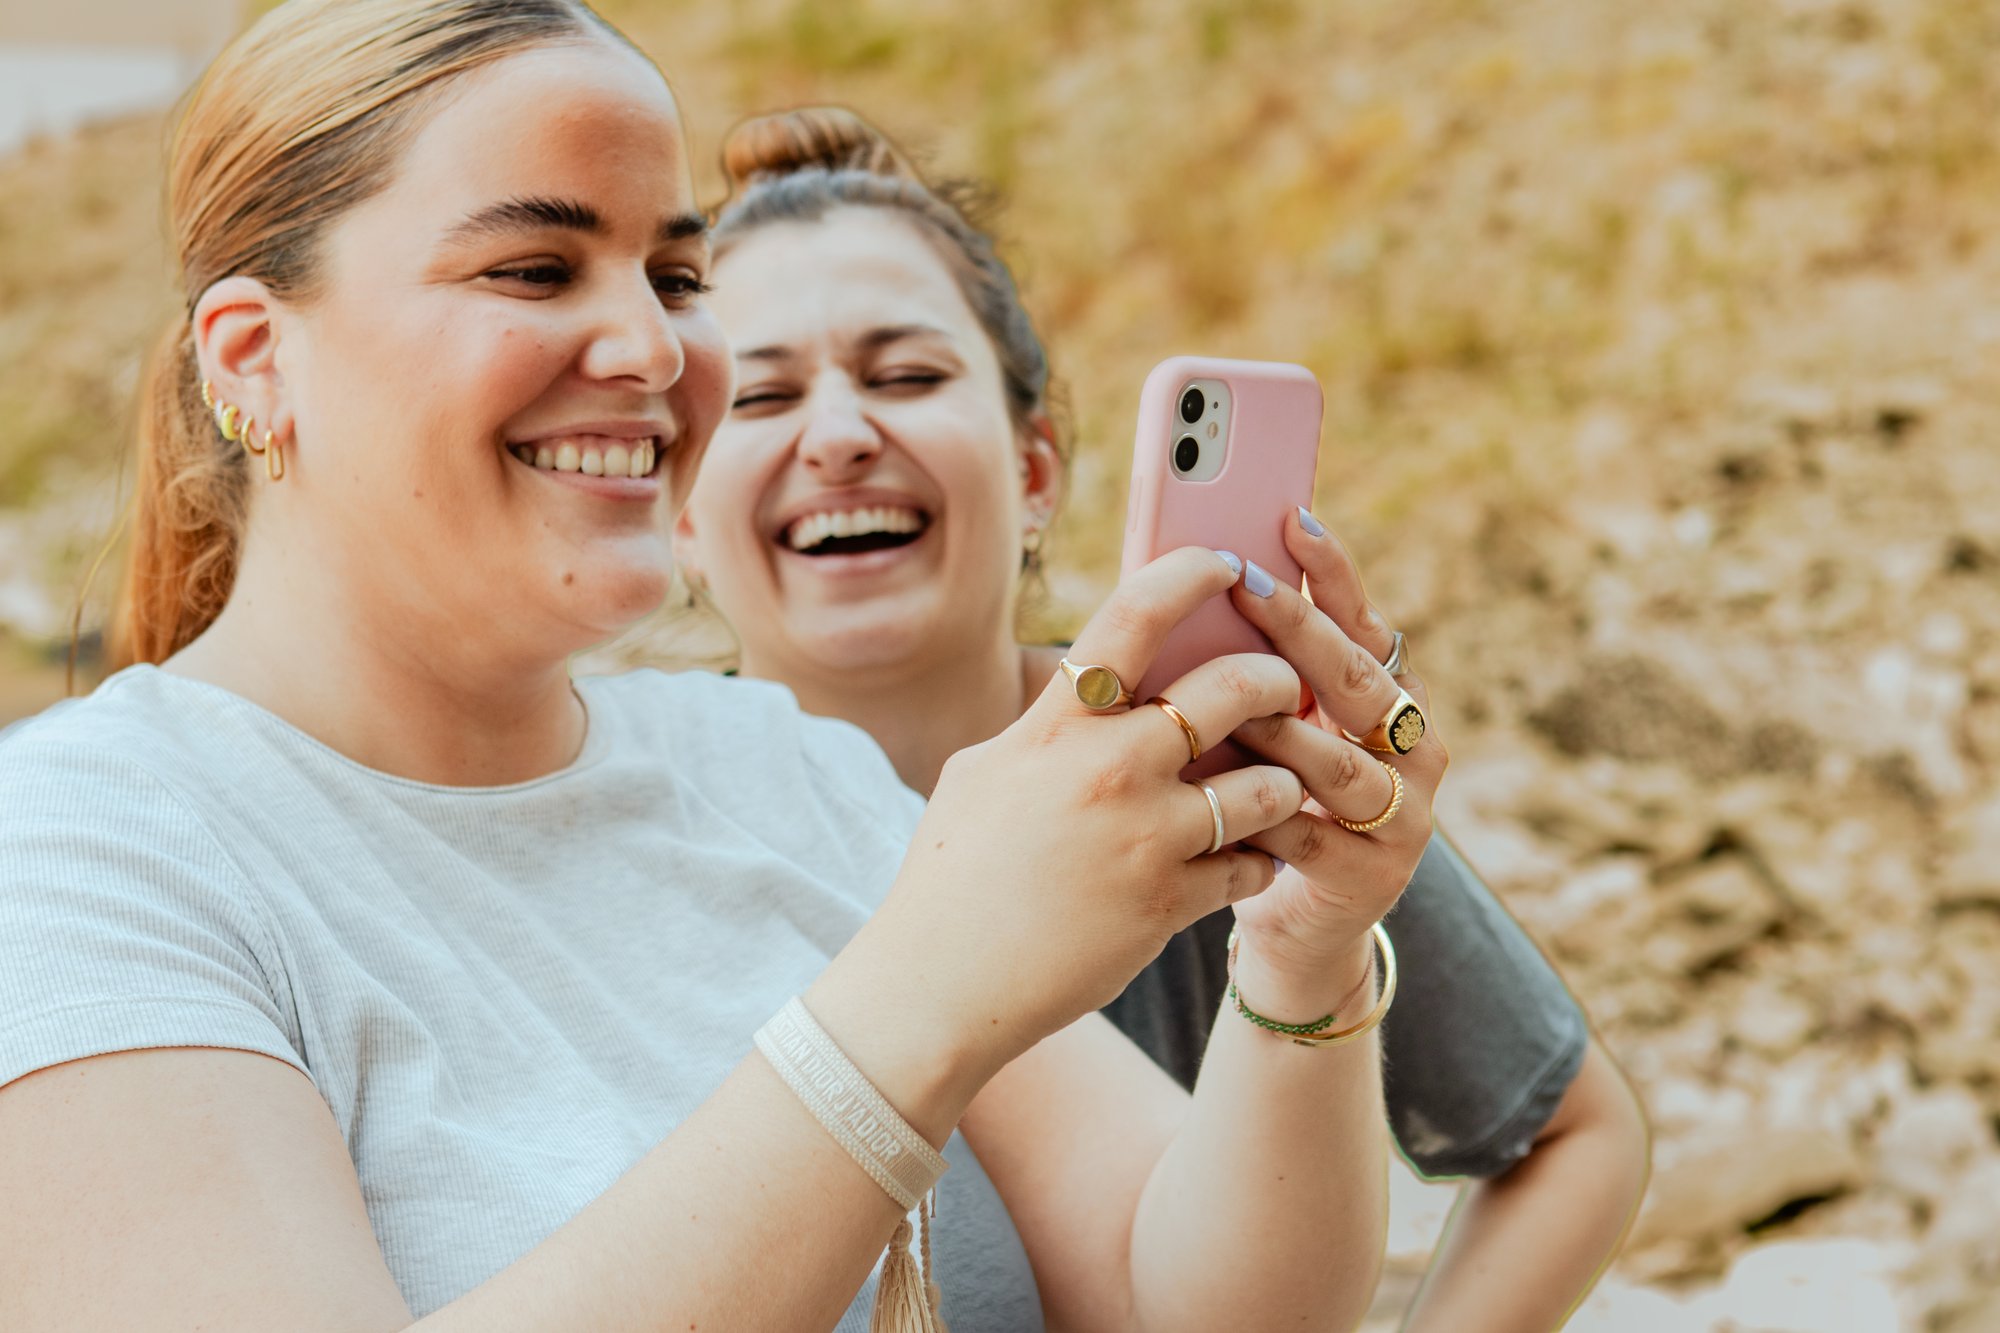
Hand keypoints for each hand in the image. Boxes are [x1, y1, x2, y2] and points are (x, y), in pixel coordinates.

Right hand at [870, 546, 1313, 1065]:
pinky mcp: (1168, 905)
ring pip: (1268, 784)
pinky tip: (1242, 864)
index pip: (1135, 616)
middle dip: (1278, 680)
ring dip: (1282, 782)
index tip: (1229, 561)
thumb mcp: (986, 772)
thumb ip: (1049, 726)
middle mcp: (1106, 769)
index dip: (1193, 574)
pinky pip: (1253, 865)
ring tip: (1269, 790)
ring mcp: (1144, 839)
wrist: (939, 986)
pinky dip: (1258, 862)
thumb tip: (1097, 683)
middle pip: (1234, 688)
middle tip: (1285, 688)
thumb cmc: (954, 874)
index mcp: (1054, 726)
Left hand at [1224, 508, 1447, 1012]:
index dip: (1331, 572)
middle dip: (1300, 629)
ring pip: (1337, 761)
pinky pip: (1307, 835)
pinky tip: (1214, 796)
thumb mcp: (1266, 730)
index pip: (1364, 621)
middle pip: (1355, 679)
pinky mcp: (1372, 877)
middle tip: (1248, 585)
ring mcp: (1401, 815)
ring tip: (1229, 700)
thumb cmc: (1263, 803)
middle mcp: (1413, 749)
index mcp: (1389, 700)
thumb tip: (1187, 582)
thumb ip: (1253, 673)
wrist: (1290, 926)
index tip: (1292, 517)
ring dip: (1281, 730)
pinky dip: (1258, 814)